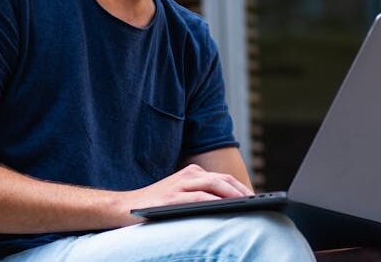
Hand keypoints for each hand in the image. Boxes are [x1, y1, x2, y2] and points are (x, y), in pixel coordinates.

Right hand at [118, 164, 252, 223]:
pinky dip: (214, 200)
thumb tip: (228, 205)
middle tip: (256, 201)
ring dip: (232, 193)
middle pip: (222, 179)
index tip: (255, 197)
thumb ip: (200, 195)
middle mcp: (188, 175)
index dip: (240, 187)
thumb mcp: (180, 194)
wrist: (124, 206)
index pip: (222, 178)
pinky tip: (224, 206)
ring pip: (213, 184)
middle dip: (241, 190)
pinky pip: (198, 197)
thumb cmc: (155, 204)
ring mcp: (179, 185)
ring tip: (246, 203)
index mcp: (192, 173)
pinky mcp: (172, 198)